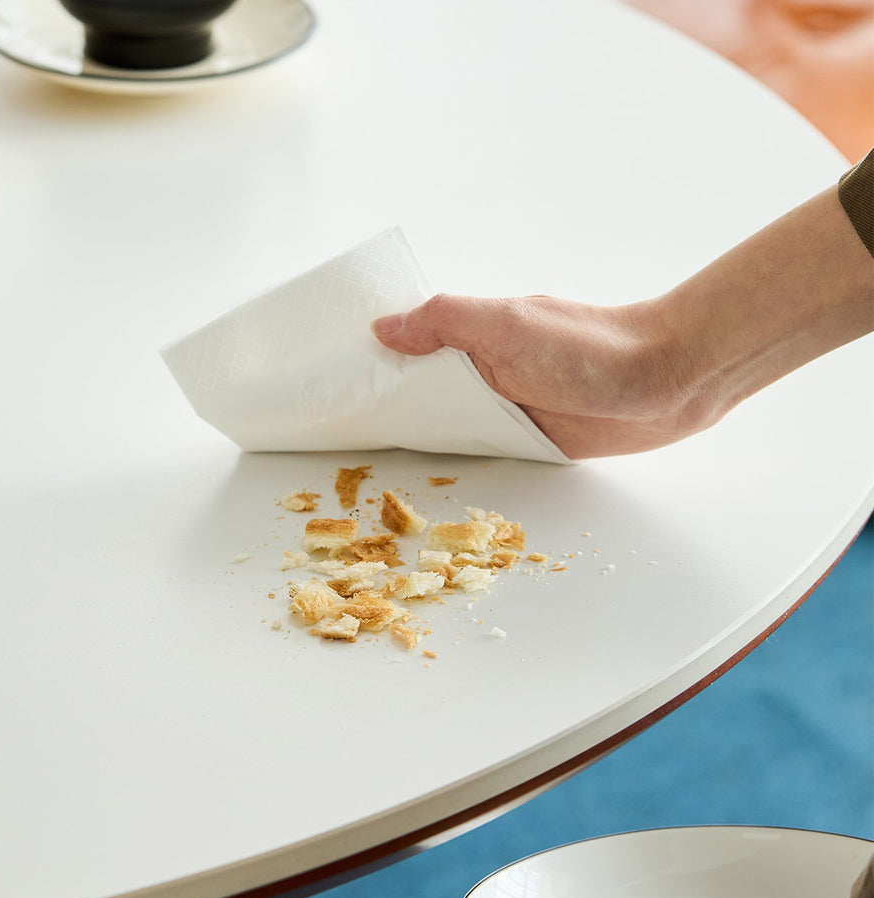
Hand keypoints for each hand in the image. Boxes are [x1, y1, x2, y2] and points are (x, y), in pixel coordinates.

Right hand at [372, 182, 873, 459]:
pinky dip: (458, 460)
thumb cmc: (589, 344)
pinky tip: (427, 478)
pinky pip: (483, 450)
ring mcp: (506, 407)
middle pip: (420, 392)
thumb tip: (382, 329)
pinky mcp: (530, 439)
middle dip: (383, 407)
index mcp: (472, 336)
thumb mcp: (507, 324)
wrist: (665, 382)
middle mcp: (484, 370)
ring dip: (418, 438)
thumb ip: (444, 322)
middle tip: (331, 433)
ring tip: (361, 462)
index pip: (407, 349)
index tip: (327, 385)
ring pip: (448, 425)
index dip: (370, 364)